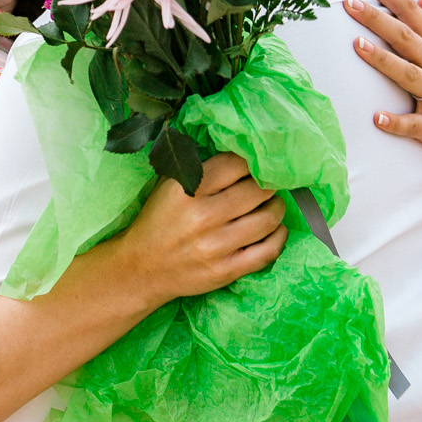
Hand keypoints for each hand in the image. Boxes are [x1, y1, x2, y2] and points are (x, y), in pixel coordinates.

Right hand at [104, 152, 287, 303]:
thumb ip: (200, 167)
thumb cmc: (159, 221)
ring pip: (268, 219)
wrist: (142, 268)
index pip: (237, 164)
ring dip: (276, 208)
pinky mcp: (226, 271)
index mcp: (188, 189)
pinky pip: (268, 251)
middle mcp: (202, 216)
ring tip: (271, 205)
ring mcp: (216, 246)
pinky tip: (274, 229)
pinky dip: (278, 236)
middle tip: (267, 185)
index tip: (255, 165)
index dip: (252, 162)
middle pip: (258, 190)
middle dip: (268, 184)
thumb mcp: (170, 185)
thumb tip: (241, 151)